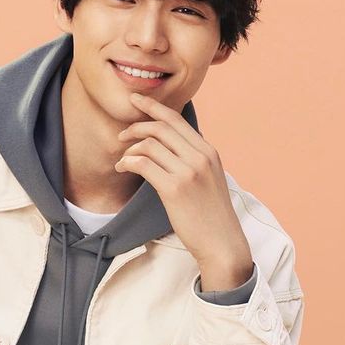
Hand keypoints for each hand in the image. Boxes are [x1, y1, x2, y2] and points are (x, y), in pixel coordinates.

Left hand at [116, 91, 252, 286]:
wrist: (222, 243)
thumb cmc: (211, 216)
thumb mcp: (209, 180)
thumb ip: (193, 161)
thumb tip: (168, 150)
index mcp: (208, 152)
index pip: (176, 120)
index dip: (153, 107)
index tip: (135, 101)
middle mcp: (200, 156)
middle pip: (160, 127)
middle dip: (136, 126)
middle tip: (122, 136)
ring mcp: (188, 172)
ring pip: (150, 145)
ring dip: (130, 150)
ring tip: (122, 160)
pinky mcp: (174, 188)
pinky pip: (143, 164)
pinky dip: (128, 162)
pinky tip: (123, 168)